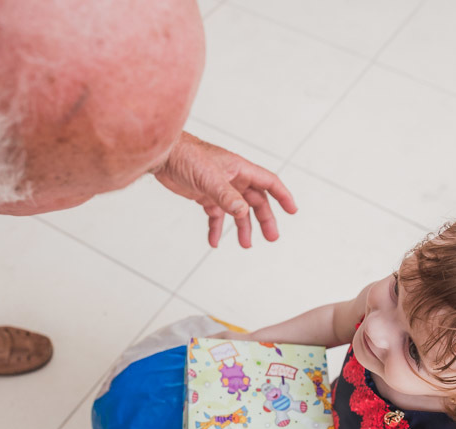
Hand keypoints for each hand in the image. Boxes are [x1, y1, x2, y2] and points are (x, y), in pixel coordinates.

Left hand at [153, 131, 296, 247]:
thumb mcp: (209, 178)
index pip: (269, 182)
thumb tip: (243, 213)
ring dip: (242, 228)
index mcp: (240, 169)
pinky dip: (216, 228)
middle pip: (256, 201)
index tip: (292, 211)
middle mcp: (233, 178)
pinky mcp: (205, 196)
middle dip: (264, 219)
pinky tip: (214, 242)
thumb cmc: (187, 157)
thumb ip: (226, 196)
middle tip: (271, 237)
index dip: (282, 196)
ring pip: (238, 211)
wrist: (163, 156)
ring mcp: (219, 188)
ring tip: (245, 245)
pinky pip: (216, 215)